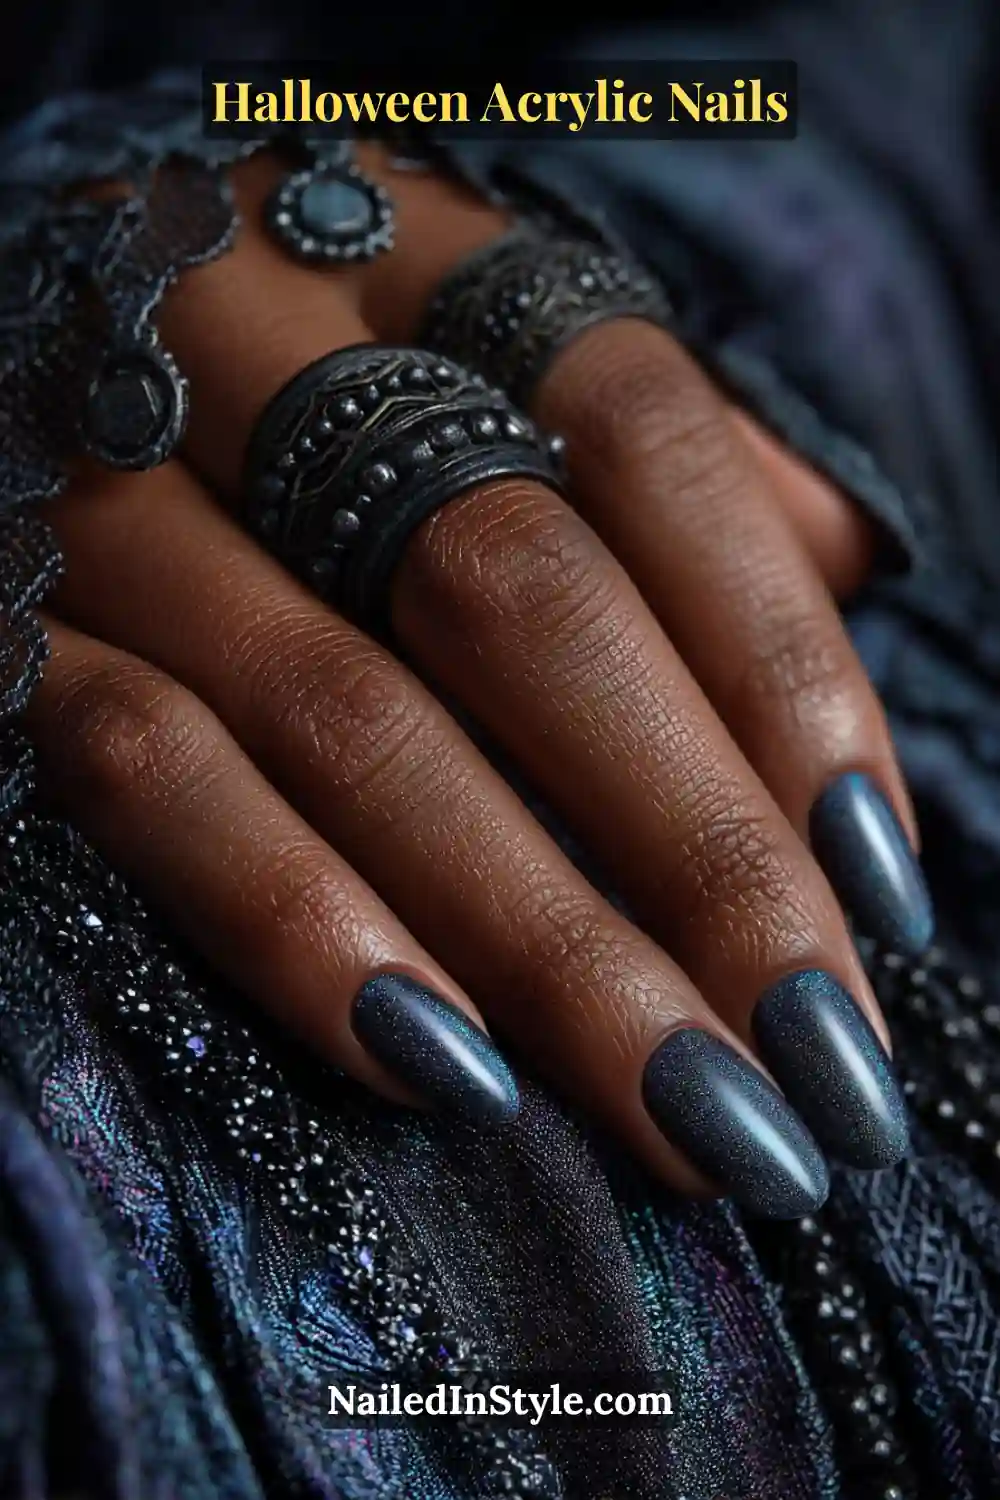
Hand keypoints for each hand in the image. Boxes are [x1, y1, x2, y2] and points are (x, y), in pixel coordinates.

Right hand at [24, 147, 928, 1218]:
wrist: (6, 326)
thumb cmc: (313, 389)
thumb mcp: (491, 359)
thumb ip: (666, 457)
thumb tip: (846, 569)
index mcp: (412, 257)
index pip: (639, 427)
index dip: (774, 651)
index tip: (874, 868)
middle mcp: (254, 341)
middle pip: (515, 594)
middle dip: (692, 845)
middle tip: (818, 1055)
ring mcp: (109, 486)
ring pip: (347, 713)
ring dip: (538, 937)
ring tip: (688, 1110)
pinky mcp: (1, 615)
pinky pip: (142, 768)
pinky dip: (296, 920)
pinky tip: (446, 1066)